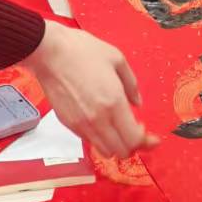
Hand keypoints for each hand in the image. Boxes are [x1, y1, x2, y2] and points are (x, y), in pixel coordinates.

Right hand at [22, 20, 158, 158]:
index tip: (153, 138)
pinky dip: (101, 139)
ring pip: (105, 151)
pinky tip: (103, 124)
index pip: (134, 139)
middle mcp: (98, 119)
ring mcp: (81, 124)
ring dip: (117, 145)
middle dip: (134, 145)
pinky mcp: (68, 124)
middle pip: (122, 151)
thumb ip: (131, 84)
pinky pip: (90, 141)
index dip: (147, 142)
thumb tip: (137, 102)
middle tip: (138, 133)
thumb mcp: (117, 59)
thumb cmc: (82, 50)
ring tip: (120, 130)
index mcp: (114, 102)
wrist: (49, 52)